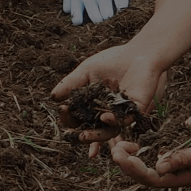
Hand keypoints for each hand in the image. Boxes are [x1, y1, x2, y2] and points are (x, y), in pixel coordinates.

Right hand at [50, 43, 168, 150]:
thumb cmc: (113, 61)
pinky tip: (104, 117)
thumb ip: (71, 84)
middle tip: (71, 135)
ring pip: (108, 131)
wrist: (138, 54)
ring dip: (95, 137)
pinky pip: (125, 121)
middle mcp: (107, 114)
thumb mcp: (87, 71)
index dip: (69, 118)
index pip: (78, 118)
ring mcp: (121, 114)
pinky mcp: (135, 111)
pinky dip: (113, 121)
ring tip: (83, 136)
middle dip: (81, 135)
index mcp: (93, 106)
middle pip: (92, 131)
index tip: (62, 110)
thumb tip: (52, 97)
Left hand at [107, 92, 190, 187]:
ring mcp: (171, 159)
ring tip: (117, 145)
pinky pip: (148, 150)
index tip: (124, 157)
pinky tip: (127, 141)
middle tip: (114, 150)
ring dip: (129, 156)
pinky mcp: (168, 145)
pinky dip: (136, 147)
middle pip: (146, 174)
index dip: (138, 170)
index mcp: (185, 177)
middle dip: (128, 164)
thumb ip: (183, 158)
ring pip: (144, 163)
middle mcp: (176, 171)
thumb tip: (159, 167)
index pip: (156, 179)